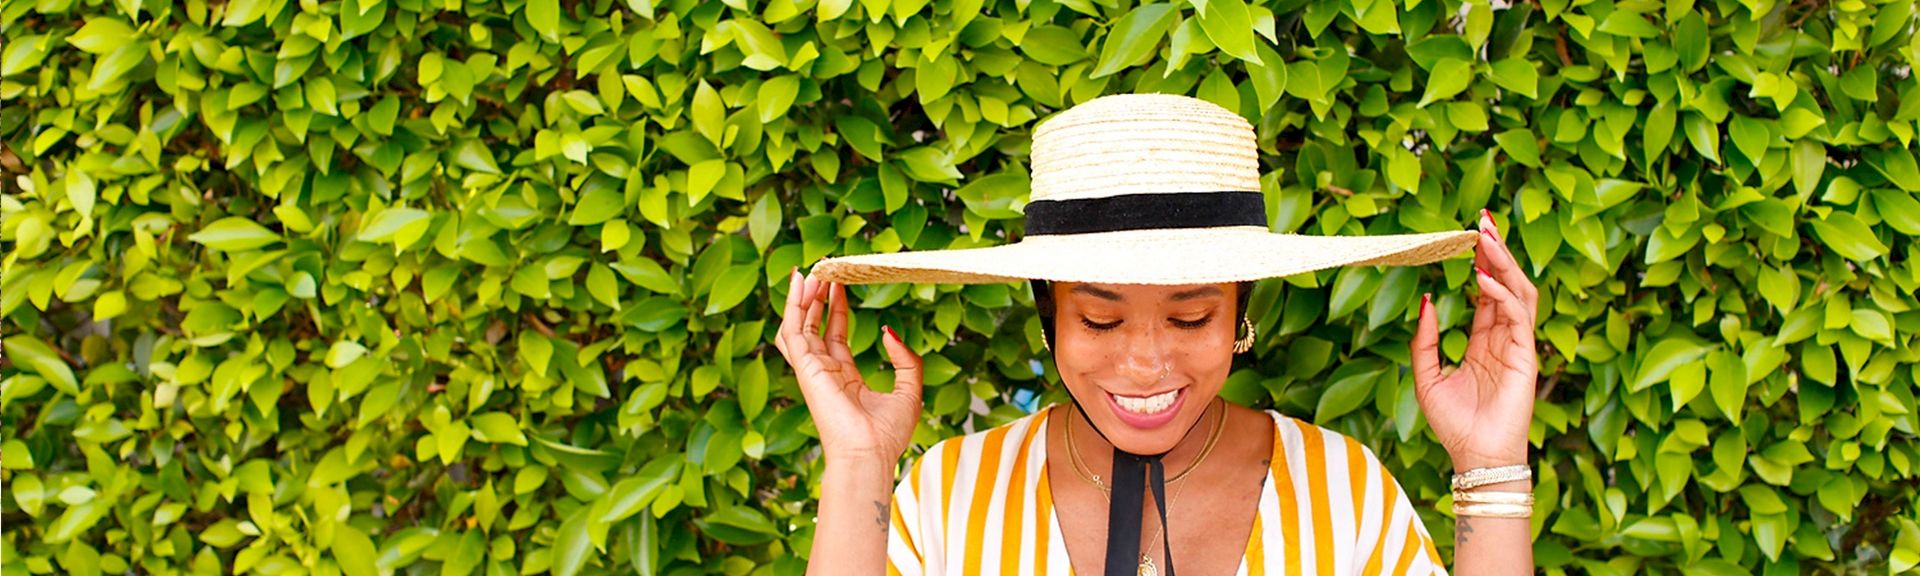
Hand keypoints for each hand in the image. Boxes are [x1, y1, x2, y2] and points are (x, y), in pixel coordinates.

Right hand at [774, 269, 923, 463]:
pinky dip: (793, 306)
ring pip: (799, 324)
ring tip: (810, 270)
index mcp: (845, 378)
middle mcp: (825, 372)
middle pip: (815, 325)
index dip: (836, 307)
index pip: (836, 334)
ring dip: (801, 297)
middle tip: (824, 268)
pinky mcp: (805, 368)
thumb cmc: (887, 434)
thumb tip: (888, 331)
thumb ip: (905, 359)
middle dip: (817, 296)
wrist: (870, 454)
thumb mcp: (909, 390)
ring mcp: (812, 369)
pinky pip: (792, 330)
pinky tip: (801, 283)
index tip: (840, 284)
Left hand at [1410, 209, 1539, 471]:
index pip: (1487, 293)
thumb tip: (1428, 299)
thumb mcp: (1426, 377)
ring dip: (1505, 264)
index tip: (1471, 236)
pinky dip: (1501, 294)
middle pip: (1507, 284)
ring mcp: (1518, 346)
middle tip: (1484, 221)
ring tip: (1487, 238)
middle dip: (1498, 252)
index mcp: (1485, 342)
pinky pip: (1518, 316)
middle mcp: (1505, 339)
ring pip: (1519, 292)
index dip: (1482, 264)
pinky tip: (1482, 279)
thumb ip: (1425, 340)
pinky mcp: (1526, 356)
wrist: (1473, 457)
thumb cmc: (1453, 424)